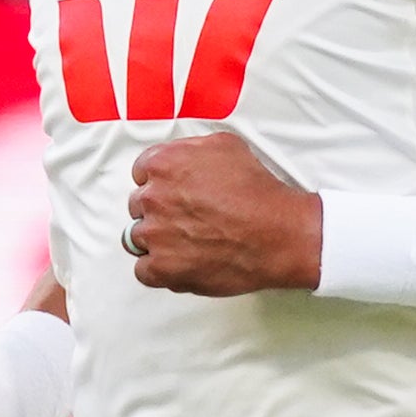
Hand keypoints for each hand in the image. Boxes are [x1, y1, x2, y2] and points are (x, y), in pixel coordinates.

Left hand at [126, 133, 322, 296]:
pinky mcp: (162, 268)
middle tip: (186, 219)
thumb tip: (179, 156)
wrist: (278, 234)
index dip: (158, 184)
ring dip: (157, 241)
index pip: (140, 173)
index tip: (172, 193)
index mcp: (164, 164)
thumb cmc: (258, 193)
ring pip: (137, 238)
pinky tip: (181, 264)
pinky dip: (159, 270)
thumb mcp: (227, 146)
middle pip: (138, 206)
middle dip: (158, 211)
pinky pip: (144, 271)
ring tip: (186, 243)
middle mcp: (153, 197)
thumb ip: (191, 149)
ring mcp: (155, 234)